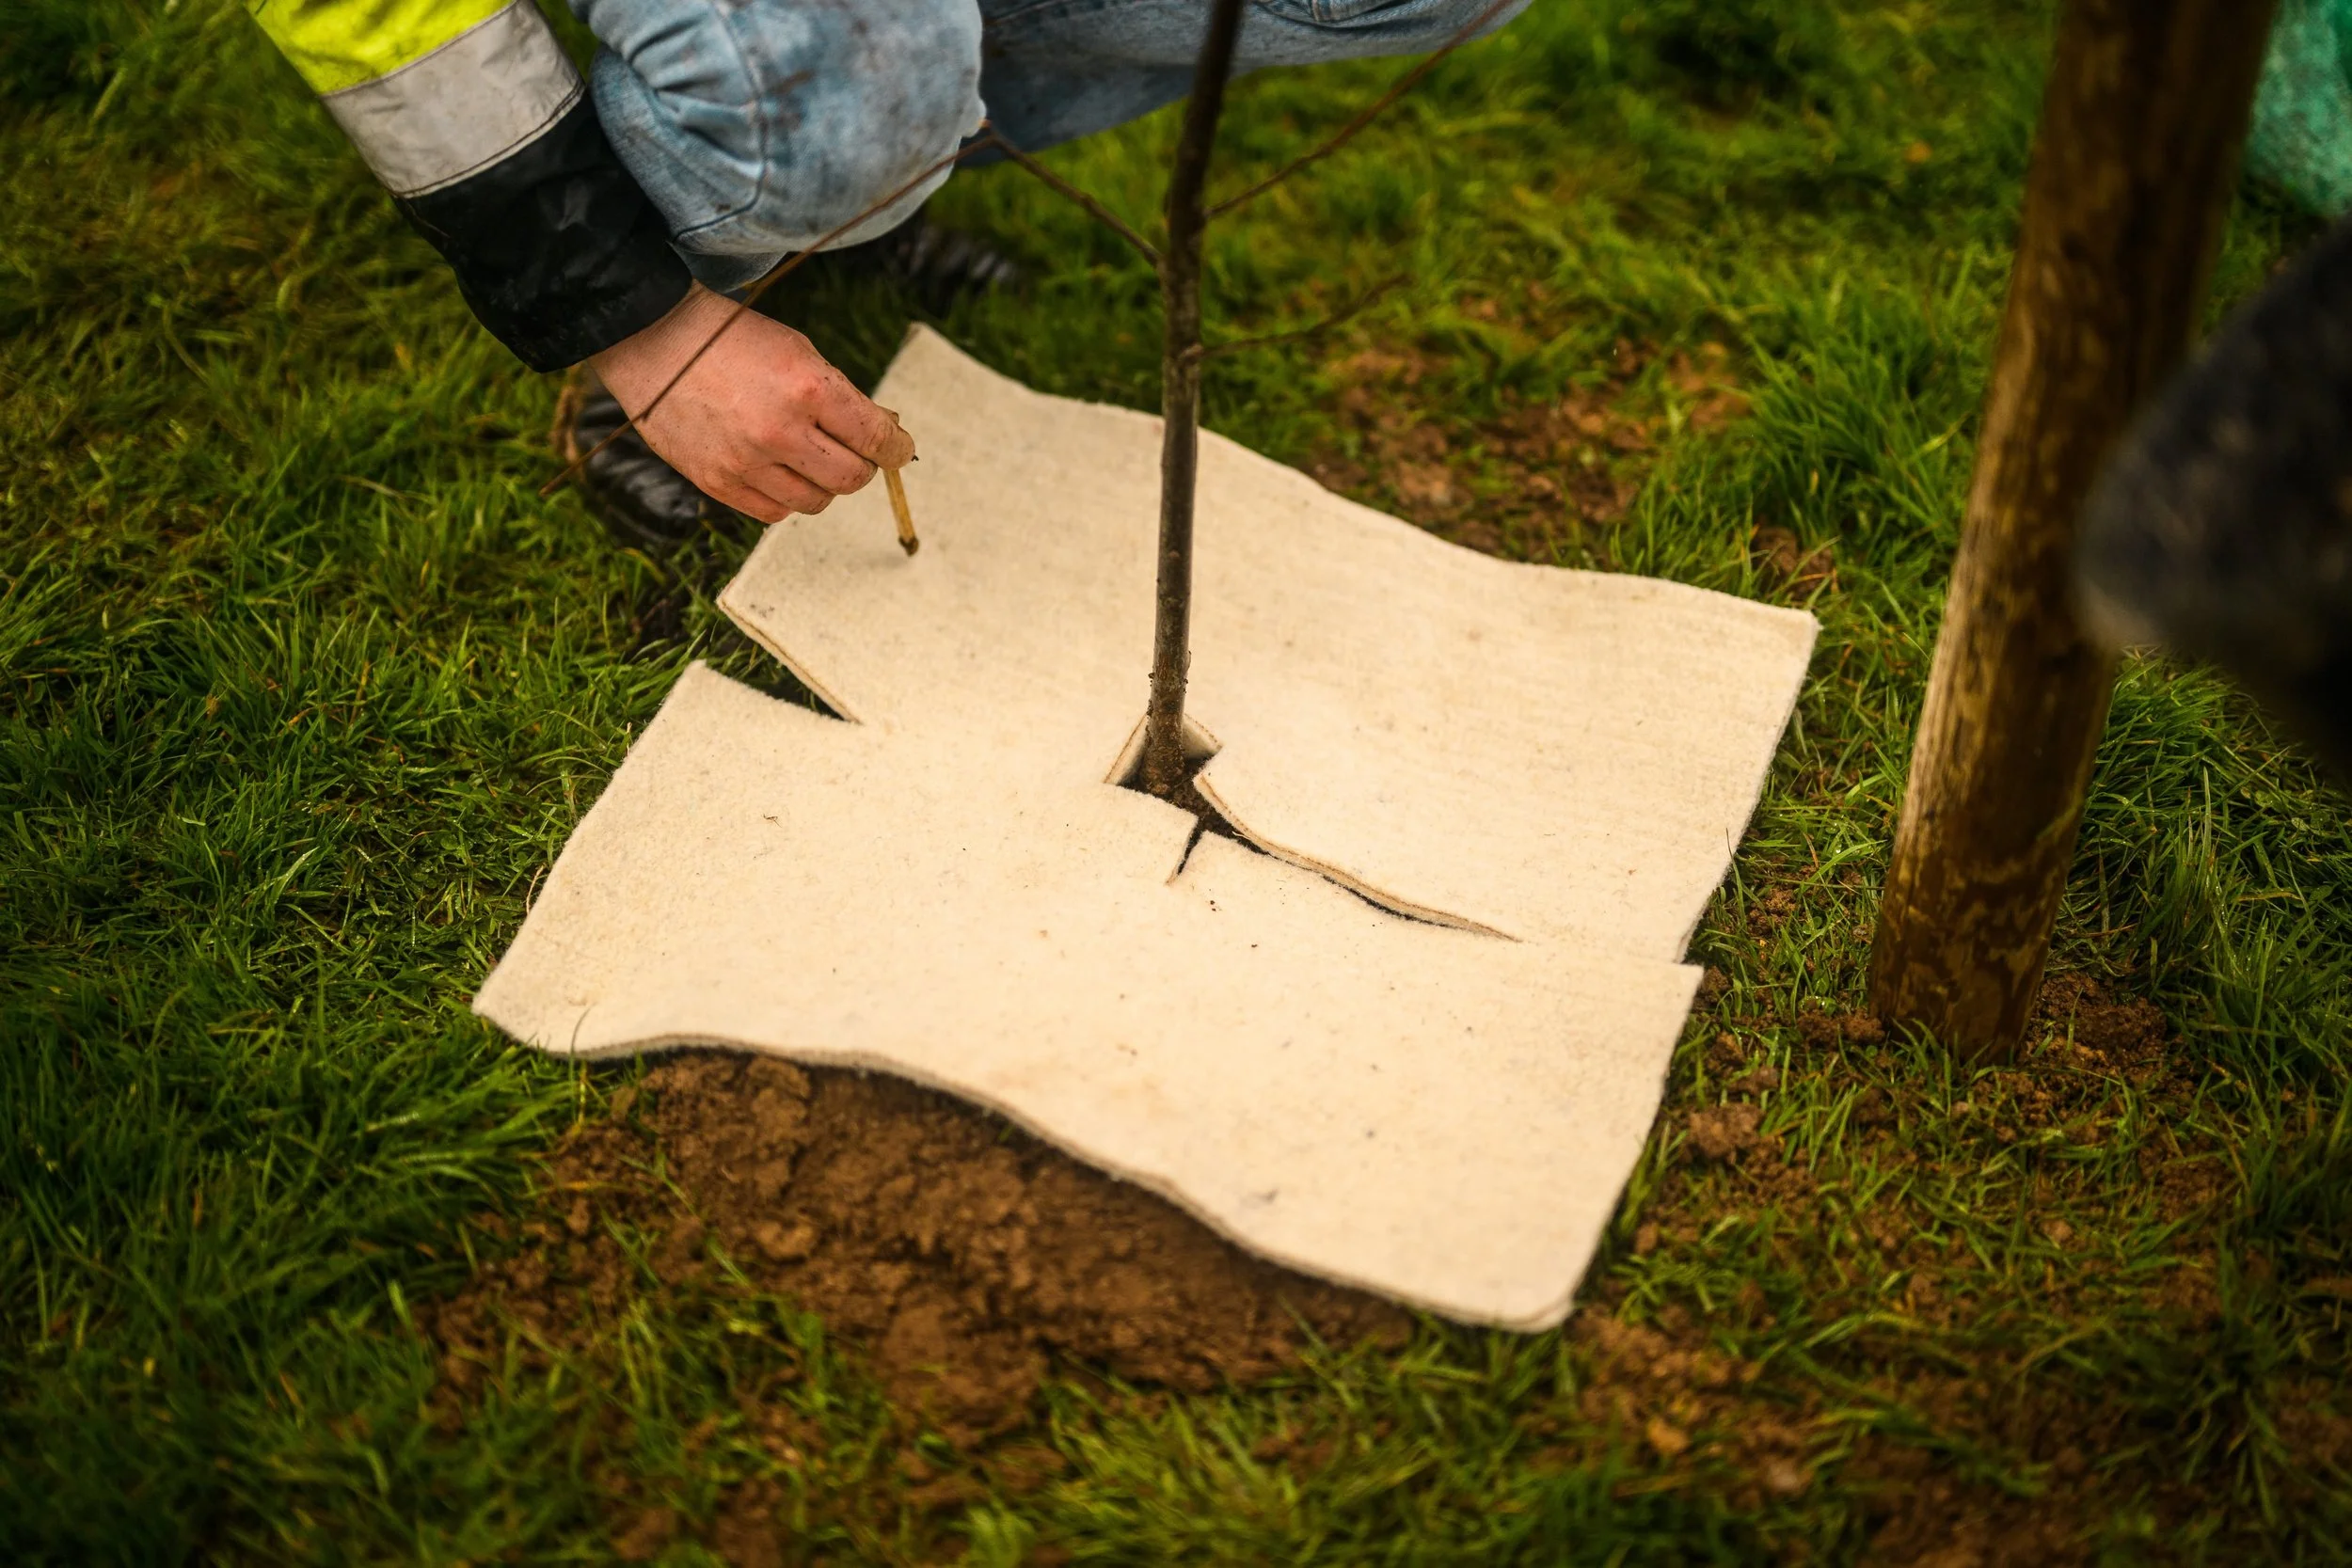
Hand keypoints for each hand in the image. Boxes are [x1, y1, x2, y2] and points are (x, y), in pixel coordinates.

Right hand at [588, 282, 916, 521]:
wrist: (656, 340)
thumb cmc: (734, 341)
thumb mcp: (799, 351)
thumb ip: (842, 398)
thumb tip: (888, 438)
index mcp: (808, 388)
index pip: (876, 439)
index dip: (897, 448)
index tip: (899, 449)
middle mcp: (779, 431)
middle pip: (852, 479)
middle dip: (861, 465)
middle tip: (851, 450)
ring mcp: (746, 462)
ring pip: (816, 501)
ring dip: (822, 482)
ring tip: (807, 456)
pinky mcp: (718, 483)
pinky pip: (775, 512)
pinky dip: (786, 496)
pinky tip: (777, 469)